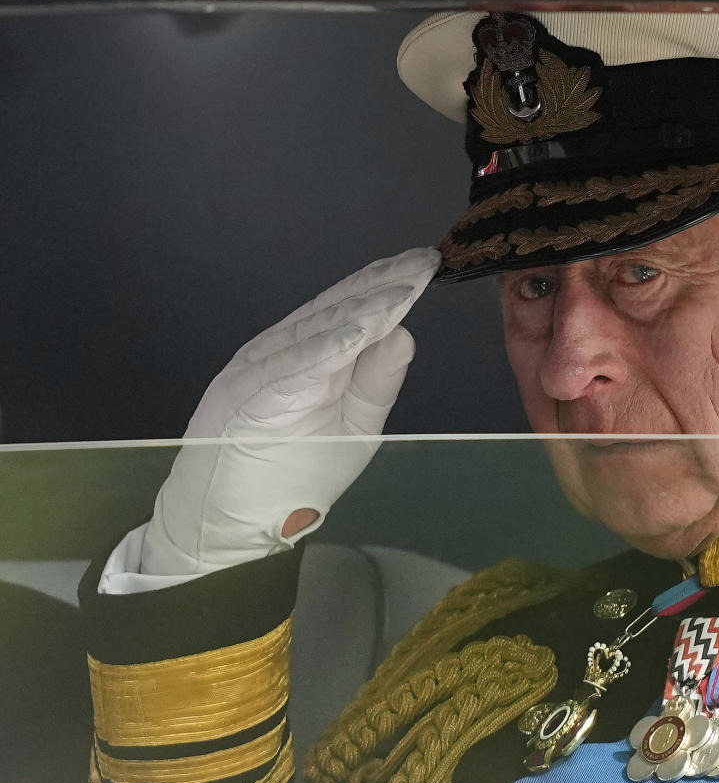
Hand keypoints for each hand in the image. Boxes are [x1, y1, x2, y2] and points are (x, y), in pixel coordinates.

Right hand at [140, 247, 440, 575]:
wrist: (230, 520)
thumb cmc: (292, 473)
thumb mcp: (353, 427)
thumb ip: (376, 383)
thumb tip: (405, 333)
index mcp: (307, 355)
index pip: (350, 311)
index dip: (386, 286)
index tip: (424, 265)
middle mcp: (282, 352)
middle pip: (336, 309)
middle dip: (381, 284)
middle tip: (421, 261)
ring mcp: (260, 370)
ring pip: (316, 331)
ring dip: (360, 309)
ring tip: (401, 289)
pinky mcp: (246, 396)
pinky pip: (291, 367)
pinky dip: (324, 348)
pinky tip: (357, 332)